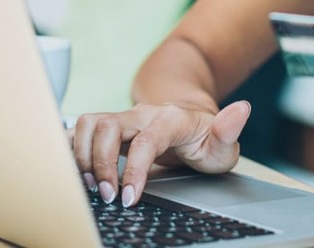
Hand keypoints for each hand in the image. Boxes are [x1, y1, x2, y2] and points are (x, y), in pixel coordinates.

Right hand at [70, 101, 250, 206]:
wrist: (190, 121)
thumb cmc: (205, 138)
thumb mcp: (224, 142)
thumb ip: (230, 130)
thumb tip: (242, 109)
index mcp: (170, 119)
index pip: (145, 141)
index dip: (133, 170)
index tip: (130, 198)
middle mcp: (142, 114)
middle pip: (107, 126)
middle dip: (100, 164)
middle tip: (108, 196)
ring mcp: (123, 118)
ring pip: (89, 123)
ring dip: (83, 156)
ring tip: (91, 186)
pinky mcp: (108, 125)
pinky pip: (80, 128)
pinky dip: (71, 147)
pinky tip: (74, 170)